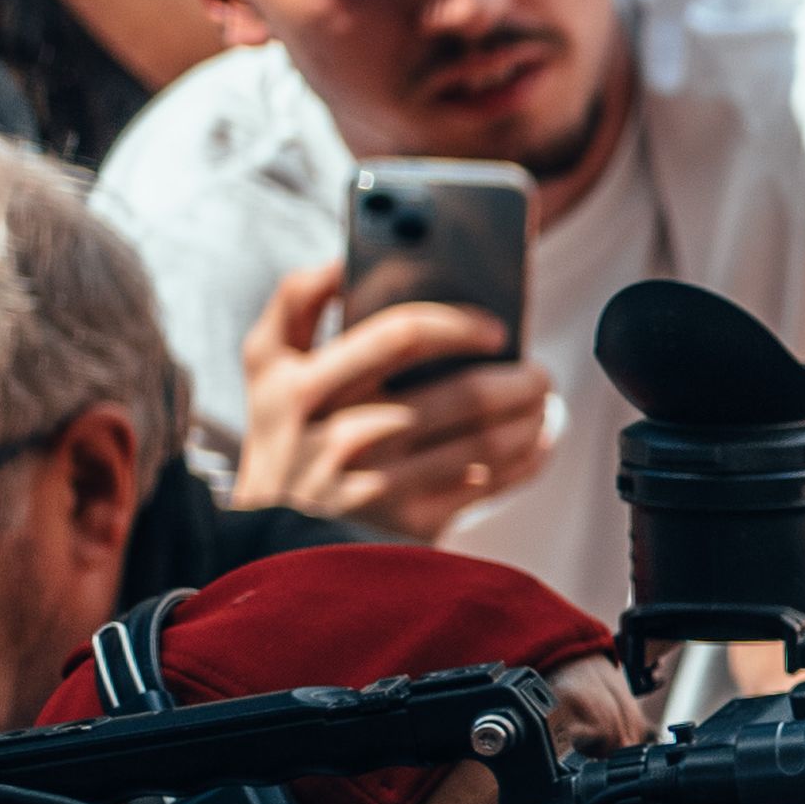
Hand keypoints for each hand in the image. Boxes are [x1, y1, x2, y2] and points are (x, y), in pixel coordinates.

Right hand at [232, 255, 546, 530]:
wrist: (270, 542)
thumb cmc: (283, 437)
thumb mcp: (265, 368)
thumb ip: (295, 303)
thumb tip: (345, 261)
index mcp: (298, 383)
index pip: (401, 336)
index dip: (461, 325)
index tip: (496, 327)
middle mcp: (335, 435)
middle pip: (462, 395)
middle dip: (518, 380)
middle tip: (536, 371)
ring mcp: (373, 485)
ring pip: (486, 441)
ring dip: (530, 418)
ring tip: (538, 403)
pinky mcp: (405, 524)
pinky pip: (489, 484)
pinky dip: (525, 459)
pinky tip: (533, 443)